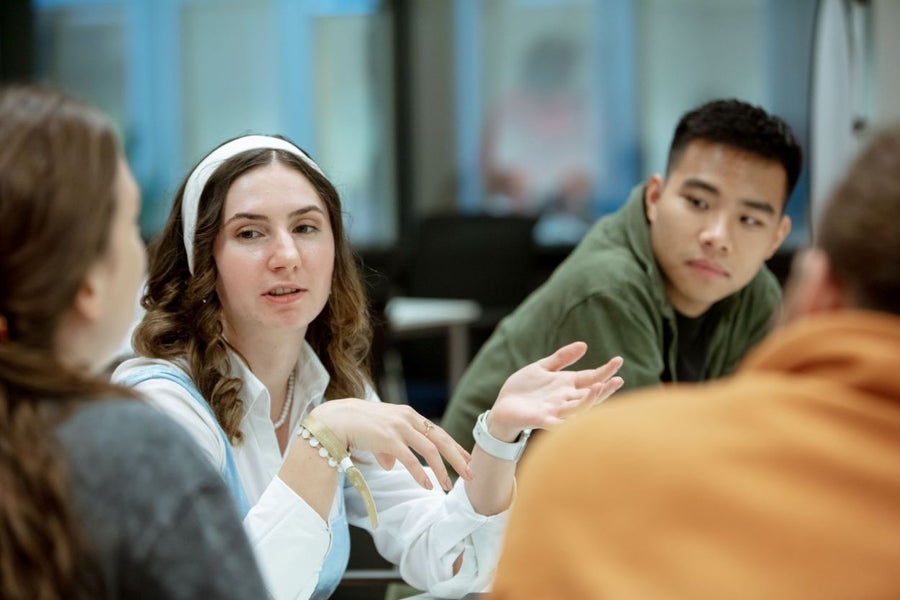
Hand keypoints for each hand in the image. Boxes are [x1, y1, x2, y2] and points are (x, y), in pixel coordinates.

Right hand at [310, 400, 472, 491]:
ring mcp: (399, 427)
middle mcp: (408, 418)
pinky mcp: (388, 438)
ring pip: (429, 450)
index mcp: (409, 415)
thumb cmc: (356, 426)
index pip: (438, 431)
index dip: (454, 446)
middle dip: (457, 458)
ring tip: (448, 486)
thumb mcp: (379, 434)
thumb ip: (389, 449)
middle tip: (470, 474)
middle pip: (441, 439)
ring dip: (442, 470)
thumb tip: (392, 465)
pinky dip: (420, 474)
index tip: (467, 459)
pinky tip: (428, 486)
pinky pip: (410, 459)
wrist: (336, 419)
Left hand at [488, 341, 623, 440]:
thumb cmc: (524, 389)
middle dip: (605, 388)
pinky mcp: (541, 420)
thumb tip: (584, 345)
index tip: (619, 360)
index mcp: (567, 385)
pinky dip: (568, 420)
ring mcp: (555, 410)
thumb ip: (561, 358)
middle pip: (590, 394)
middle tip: (619, 380)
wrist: (503, 407)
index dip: (605, 370)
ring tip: (600, 388)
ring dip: (589, 400)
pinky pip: (558, 422)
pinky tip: (577, 417)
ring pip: (578, 408)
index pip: (591, 377)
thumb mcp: (542, 367)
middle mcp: (565, 399)